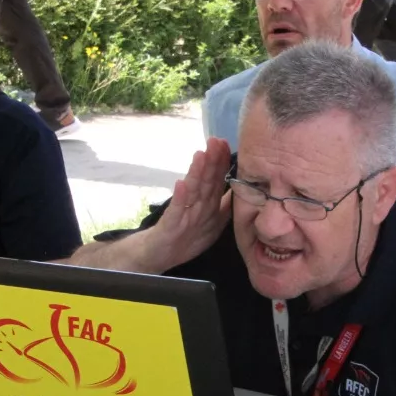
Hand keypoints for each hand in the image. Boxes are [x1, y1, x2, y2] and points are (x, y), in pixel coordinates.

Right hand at [147, 137, 232, 267]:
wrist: (156, 254)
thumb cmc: (183, 237)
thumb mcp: (211, 225)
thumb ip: (224, 208)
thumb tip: (239, 190)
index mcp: (207, 205)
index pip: (216, 180)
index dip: (221, 163)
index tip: (226, 144)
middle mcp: (195, 205)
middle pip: (205, 180)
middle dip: (212, 160)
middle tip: (215, 140)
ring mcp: (182, 213)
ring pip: (192, 191)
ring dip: (196, 173)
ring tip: (201, 155)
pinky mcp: (170, 224)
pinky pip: (176, 211)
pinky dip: (179, 198)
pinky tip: (181, 184)